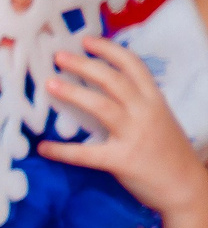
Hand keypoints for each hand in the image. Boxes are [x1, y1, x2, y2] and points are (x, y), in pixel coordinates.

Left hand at [39, 33, 207, 222]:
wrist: (185, 186)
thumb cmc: (167, 152)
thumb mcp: (157, 119)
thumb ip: (135, 104)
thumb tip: (102, 91)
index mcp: (154, 100)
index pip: (133, 65)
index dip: (109, 50)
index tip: (86, 41)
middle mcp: (145, 112)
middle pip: (113, 80)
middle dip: (85, 65)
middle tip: (59, 56)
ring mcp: (135, 135)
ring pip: (102, 106)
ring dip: (74, 93)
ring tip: (50, 84)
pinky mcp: (123, 160)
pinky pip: (87, 153)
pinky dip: (63, 150)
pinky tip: (44, 148)